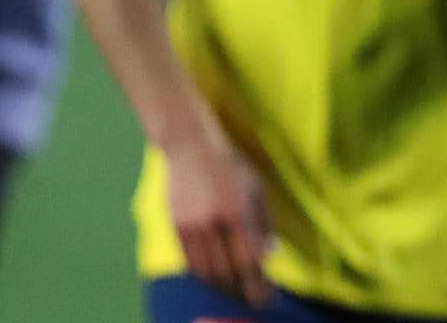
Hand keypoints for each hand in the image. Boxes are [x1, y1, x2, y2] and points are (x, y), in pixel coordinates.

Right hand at [167, 132, 273, 307]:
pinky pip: (190, 264)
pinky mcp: (175, 228)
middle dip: (242, 291)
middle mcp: (212, 223)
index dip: (258, 283)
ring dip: (223, 288)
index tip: (267, 296)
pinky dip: (205, 277)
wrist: (190, 147)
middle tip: (254, 299)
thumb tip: (270, 256)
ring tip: (237, 293)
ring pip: (206, 272)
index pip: (249, 260)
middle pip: (227, 272)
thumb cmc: (231, 166)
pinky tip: (217, 280)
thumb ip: (264, 224)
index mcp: (237, 211)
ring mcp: (190, 227)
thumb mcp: (257, 188)